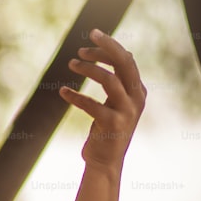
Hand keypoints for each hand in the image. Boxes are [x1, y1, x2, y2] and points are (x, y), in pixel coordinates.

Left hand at [60, 29, 146, 171]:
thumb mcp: (116, 103)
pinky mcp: (112, 125)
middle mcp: (136, 99)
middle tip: (88, 37)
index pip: (126, 59)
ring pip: (109, 79)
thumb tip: (113, 53)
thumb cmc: (107, 129)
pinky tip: (62, 92)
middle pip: (125, 62)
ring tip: (71, 64)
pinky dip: (75, 96)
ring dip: (87, 69)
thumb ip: (117, 82)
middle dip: (106, 46)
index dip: (108, 46)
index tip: (89, 39)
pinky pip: (91, 104)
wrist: (106, 162)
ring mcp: (126, 112)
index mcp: (137, 91)